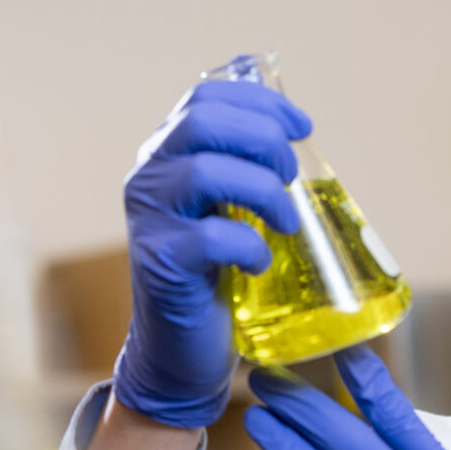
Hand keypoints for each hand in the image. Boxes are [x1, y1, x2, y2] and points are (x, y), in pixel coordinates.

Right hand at [110, 80, 308, 427]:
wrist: (182, 350)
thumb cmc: (216, 277)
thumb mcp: (230, 211)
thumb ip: (246, 172)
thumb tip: (298, 139)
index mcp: (167, 155)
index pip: (206, 98)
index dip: (260, 103)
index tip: (301, 127)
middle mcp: (149, 177)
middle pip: (203, 122)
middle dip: (263, 140)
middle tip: (291, 176)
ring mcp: (149, 219)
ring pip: (205, 171)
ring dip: (263, 190)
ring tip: (286, 222)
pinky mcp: (159, 263)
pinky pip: (210, 237)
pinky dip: (248, 245)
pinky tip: (260, 262)